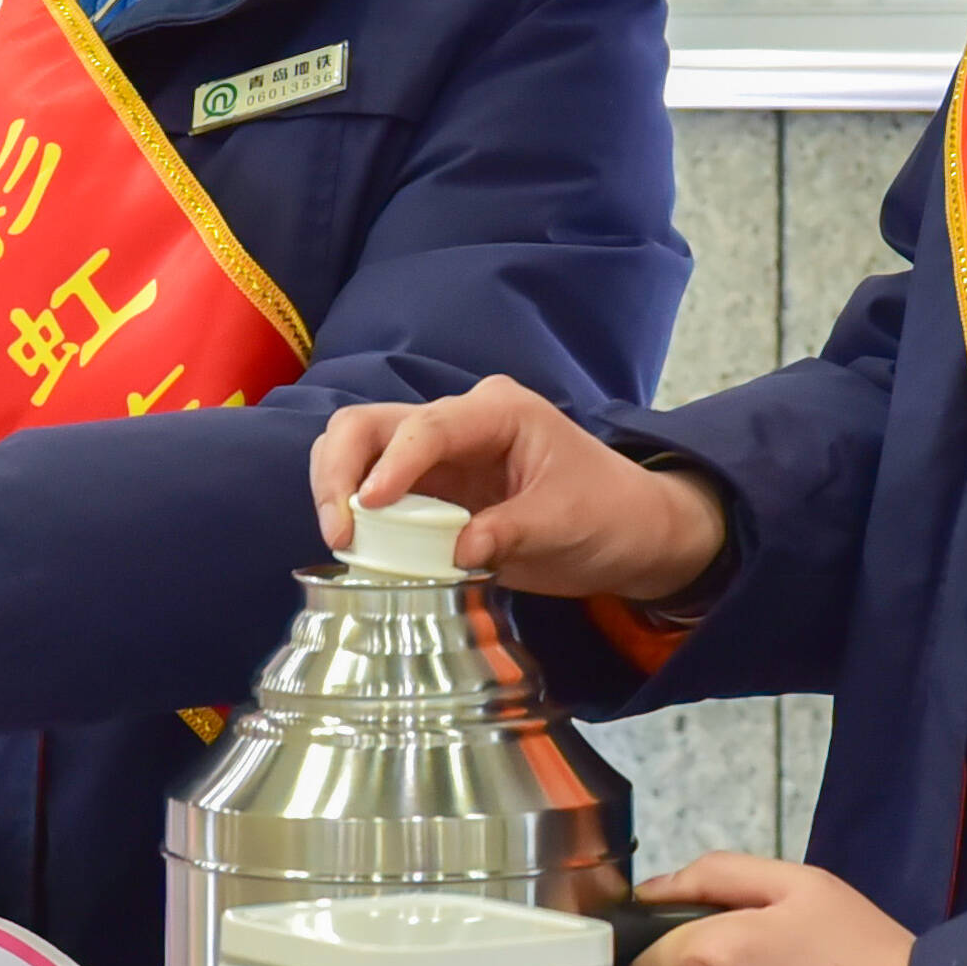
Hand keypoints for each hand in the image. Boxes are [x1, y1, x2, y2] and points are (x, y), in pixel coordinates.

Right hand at [312, 375, 729, 598]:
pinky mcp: (428, 490)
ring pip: (357, 452)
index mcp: (498, 412)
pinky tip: (360, 549)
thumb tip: (456, 553)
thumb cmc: (607, 512)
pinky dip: (356, 516)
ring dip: (338, 492)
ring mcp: (437, 455)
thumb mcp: (567, 522)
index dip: (392, 464)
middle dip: (340, 470)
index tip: (369, 505)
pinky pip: (373, 494)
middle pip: (369, 425)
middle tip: (340, 529)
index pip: (428, 426)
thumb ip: (511, 532)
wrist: (628, 532)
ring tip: (347, 542)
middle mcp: (458, 422)